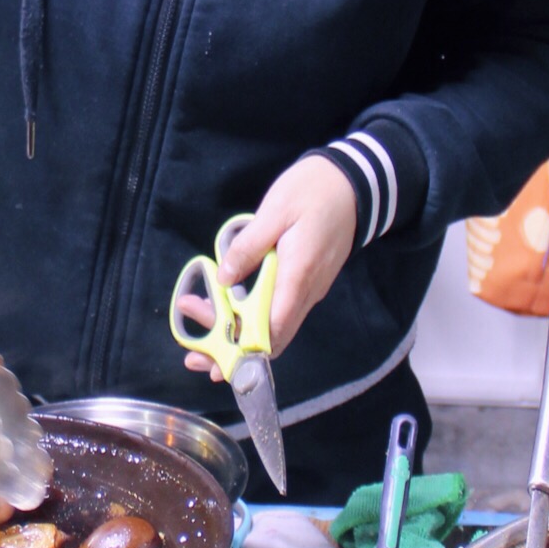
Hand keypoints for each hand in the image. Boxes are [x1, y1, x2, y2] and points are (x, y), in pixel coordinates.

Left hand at [183, 154, 358, 376]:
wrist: (353, 184)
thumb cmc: (314, 192)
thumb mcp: (274, 211)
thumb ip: (248, 246)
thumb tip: (222, 278)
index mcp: (298, 276)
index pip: (272, 330)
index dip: (243, 352)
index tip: (215, 363)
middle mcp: (307, 292)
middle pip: (271, 338)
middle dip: (232, 352)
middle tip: (195, 356)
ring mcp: (309, 290)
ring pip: (274, 326)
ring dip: (237, 333)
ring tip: (199, 320)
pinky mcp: (307, 283)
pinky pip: (279, 311)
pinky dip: (251, 316)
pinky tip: (226, 307)